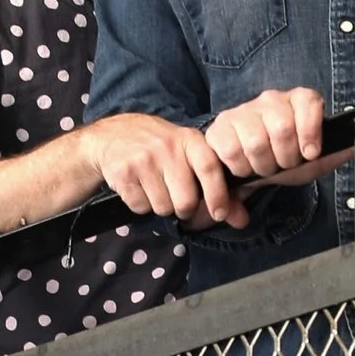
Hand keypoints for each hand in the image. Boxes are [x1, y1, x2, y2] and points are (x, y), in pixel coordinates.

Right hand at [82, 113, 242, 228]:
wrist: (113, 135)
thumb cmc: (160, 149)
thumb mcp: (189, 157)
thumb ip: (218, 188)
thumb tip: (241, 221)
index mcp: (190, 140)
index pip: (210, 169)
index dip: (218, 196)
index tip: (219, 213)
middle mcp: (168, 147)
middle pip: (186, 201)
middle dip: (183, 208)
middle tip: (175, 197)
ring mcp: (144, 159)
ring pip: (163, 208)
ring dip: (160, 206)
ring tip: (154, 187)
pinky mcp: (124, 172)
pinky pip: (140, 206)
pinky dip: (140, 204)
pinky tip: (138, 186)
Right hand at [206, 87, 350, 186]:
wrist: (247, 163)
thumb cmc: (282, 158)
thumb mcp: (310, 161)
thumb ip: (331, 155)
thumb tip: (351, 148)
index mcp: (296, 101)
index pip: (307, 101)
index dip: (310, 129)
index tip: (310, 153)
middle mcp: (269, 100)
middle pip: (282, 128)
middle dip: (285, 158)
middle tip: (283, 166)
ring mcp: (242, 111)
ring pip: (255, 143)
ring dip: (262, 167)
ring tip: (264, 168)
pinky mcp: (219, 126)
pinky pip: (231, 151)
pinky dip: (241, 169)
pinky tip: (245, 170)